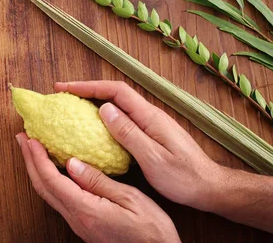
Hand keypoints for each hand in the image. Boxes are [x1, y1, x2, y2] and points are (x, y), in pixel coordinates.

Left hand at [16, 133, 179, 242]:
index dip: (38, 158)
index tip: (30, 138)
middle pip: (42, 187)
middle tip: (22, 138)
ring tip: (32, 149)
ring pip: (48, 194)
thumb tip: (72, 163)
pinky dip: (49, 179)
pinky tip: (54, 168)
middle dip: (29, 161)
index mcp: (85, 210)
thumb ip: (99, 181)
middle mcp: (76, 218)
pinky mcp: (83, 225)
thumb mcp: (130, 199)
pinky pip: (58, 199)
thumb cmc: (151, 232)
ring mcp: (78, 223)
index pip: (52, 180)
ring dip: (37, 170)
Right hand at [54, 81, 222, 211]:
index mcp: (149, 116)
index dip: (88, 86)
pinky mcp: (150, 134)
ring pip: (117, 106)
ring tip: (71, 109)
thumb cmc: (183, 177)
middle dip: (87, 91)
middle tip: (62, 95)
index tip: (66, 89)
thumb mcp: (153, 158)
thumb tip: (104, 108)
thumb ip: (128, 132)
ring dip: (93, 103)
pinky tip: (92, 129)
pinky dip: (103, 118)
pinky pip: (121, 119)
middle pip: (114, 94)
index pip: (115, 91)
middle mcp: (149, 115)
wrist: (210, 187)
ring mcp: (150, 124)